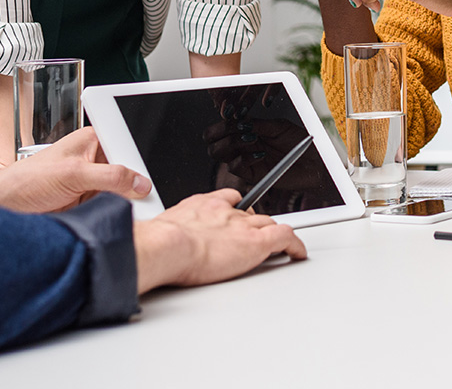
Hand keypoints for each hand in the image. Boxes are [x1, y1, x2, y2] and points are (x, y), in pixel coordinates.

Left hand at [0, 127, 150, 212]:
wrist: (2, 208)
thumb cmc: (24, 181)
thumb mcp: (72, 174)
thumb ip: (111, 176)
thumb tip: (141, 183)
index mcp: (92, 141)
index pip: (129, 144)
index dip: (142, 160)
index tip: (152, 179)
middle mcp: (95, 160)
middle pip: (130, 170)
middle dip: (137, 185)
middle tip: (146, 199)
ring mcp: (92, 183)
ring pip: (124, 192)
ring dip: (127, 202)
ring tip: (133, 211)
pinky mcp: (88, 204)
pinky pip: (113, 208)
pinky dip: (117, 214)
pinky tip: (118, 219)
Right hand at [134, 189, 307, 291]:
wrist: (167, 245)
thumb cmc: (158, 243)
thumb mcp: (159, 230)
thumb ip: (165, 233)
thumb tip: (153, 245)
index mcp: (202, 206)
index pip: (228, 199)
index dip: (236, 207)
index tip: (236, 211)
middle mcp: (226, 212)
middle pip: (251, 213)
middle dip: (255, 223)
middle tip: (256, 235)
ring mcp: (243, 226)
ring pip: (268, 223)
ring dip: (274, 234)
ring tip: (279, 245)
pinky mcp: (256, 243)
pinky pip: (285, 238)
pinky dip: (294, 245)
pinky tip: (298, 253)